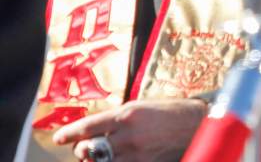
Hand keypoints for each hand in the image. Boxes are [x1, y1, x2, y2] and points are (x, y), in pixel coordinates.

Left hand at [53, 99, 206, 161]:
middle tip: (84, 148)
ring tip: (100, 156)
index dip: (69, 133)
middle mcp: (128, 135)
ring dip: (96, 160)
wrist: (199, 124)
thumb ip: (119, 118)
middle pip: (89, 148)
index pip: (88, 126)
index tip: (60, 138)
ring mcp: (136, 153)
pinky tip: (116, 160)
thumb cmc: (172, 111)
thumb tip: (98, 129)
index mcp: (127, 114)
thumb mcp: (143, 107)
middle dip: (82, 149)